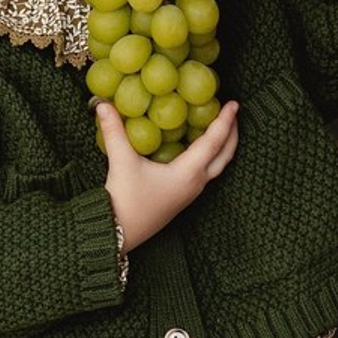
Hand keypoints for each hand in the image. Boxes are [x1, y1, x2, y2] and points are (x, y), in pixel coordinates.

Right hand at [98, 98, 238, 248]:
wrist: (117, 233)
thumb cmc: (124, 201)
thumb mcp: (121, 161)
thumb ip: (114, 130)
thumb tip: (102, 103)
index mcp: (188, 173)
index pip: (214, 142)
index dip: (225, 121)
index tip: (234, 104)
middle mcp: (195, 183)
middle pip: (224, 156)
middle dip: (232, 133)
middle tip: (233, 112)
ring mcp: (190, 192)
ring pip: (216, 166)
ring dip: (222, 146)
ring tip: (220, 126)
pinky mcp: (182, 197)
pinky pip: (204, 172)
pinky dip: (209, 156)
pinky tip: (196, 147)